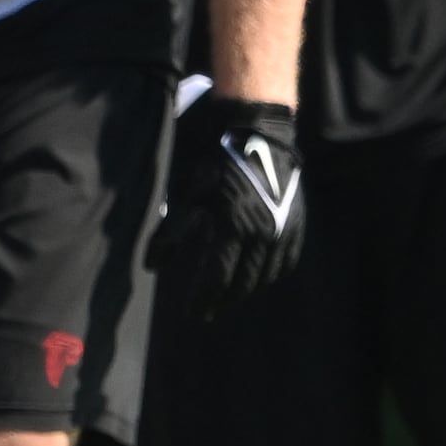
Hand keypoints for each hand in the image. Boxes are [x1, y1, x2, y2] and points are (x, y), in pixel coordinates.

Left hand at [151, 82, 304, 321]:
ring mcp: (283, 229)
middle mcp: (262, 234)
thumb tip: (150, 265)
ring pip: (266, 276)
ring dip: (247, 291)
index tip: (192, 314)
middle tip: (208, 310)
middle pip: (243, 283)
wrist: (257, 130)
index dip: (203, 299)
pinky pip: (286, 260)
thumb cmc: (212, 157)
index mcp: (232, 227)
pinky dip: (271, 275)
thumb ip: (169, 231)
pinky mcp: (295, 222)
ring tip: (228, 296)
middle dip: (223, 300)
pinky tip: (259, 277)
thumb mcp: (185, 192)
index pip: (216, 278)